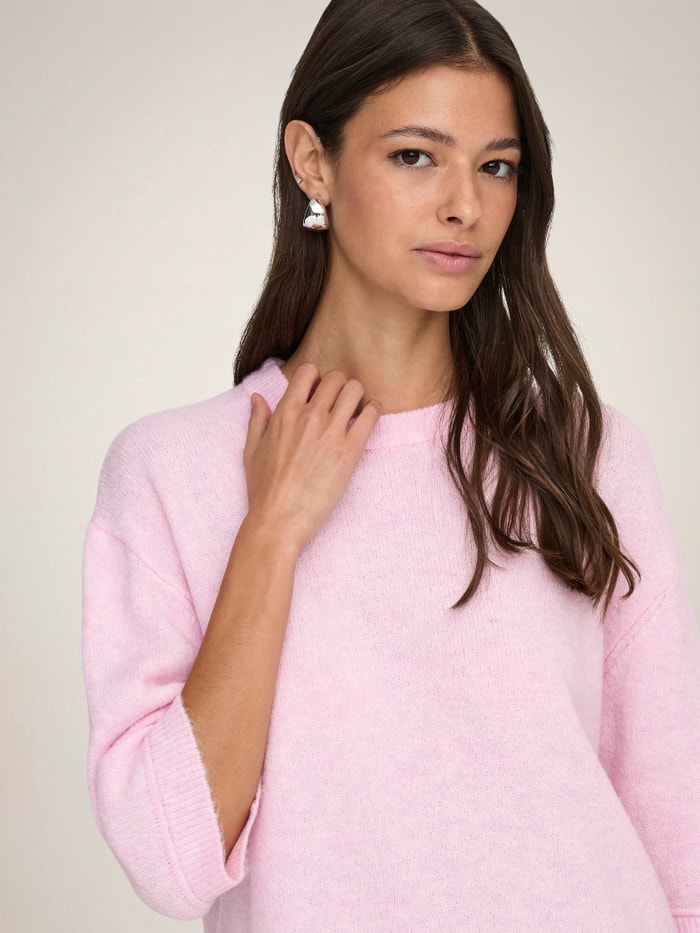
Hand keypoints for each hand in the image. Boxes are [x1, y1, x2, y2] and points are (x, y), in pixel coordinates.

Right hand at [243, 362, 381, 551]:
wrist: (279, 520)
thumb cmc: (263, 490)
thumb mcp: (251, 451)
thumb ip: (257, 420)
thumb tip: (258, 398)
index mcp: (285, 413)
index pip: (308, 371)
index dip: (317, 379)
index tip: (319, 394)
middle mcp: (308, 416)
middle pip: (336, 377)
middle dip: (340, 387)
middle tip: (341, 404)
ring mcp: (330, 432)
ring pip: (355, 390)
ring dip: (358, 397)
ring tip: (356, 412)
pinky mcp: (349, 451)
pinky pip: (371, 415)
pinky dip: (373, 412)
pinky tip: (367, 422)